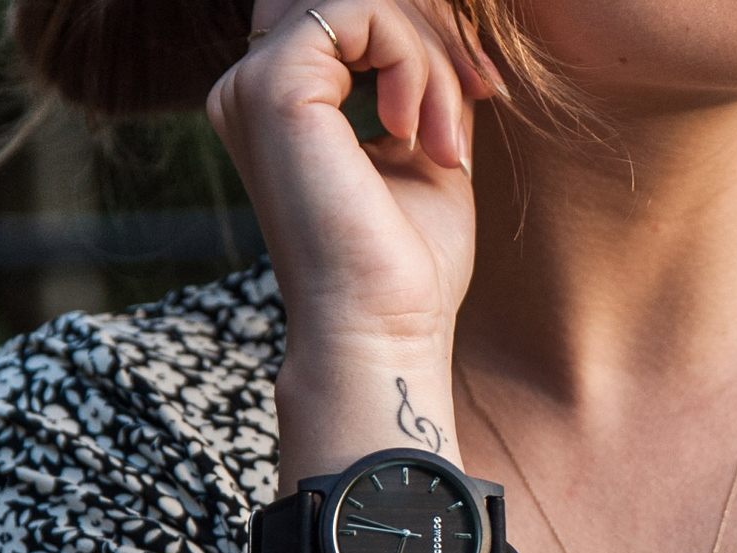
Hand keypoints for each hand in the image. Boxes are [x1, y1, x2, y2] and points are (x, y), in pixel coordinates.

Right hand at [210, 0, 502, 358]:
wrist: (383, 336)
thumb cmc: (409, 273)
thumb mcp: (431, 155)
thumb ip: (430, 85)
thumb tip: (454, 28)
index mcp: (283, 104)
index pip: (353, 13)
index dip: (425, 34)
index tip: (483, 90)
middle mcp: (253, 87)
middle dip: (435, 31)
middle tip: (481, 95)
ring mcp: (254, 85)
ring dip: (431, 54)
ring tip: (446, 140)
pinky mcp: (274, 88)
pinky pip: (361, 10)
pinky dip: (415, 60)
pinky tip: (421, 134)